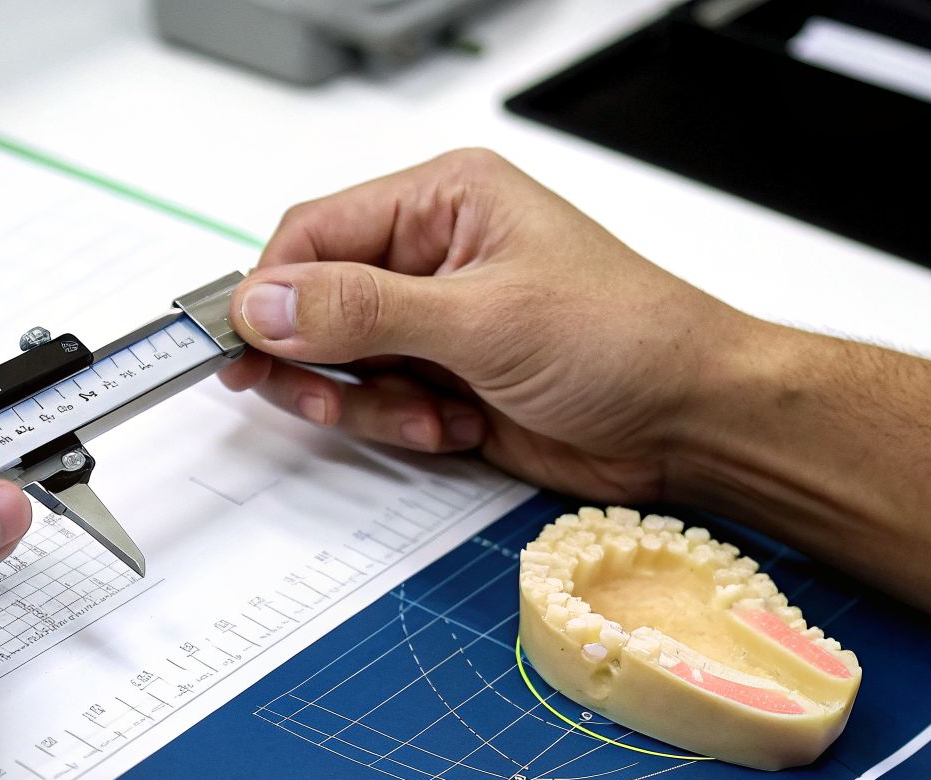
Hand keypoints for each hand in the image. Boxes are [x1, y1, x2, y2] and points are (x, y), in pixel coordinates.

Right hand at [220, 148, 757, 502]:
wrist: (690, 420)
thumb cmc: (625, 338)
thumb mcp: (483, 318)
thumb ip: (363, 311)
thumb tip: (266, 303)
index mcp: (442, 202)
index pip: (315, 235)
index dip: (268, 292)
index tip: (240, 344)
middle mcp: (433, 256)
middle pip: (315, 304)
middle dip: (316, 358)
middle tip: (317, 397)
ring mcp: (438, 323)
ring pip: (342, 364)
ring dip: (371, 403)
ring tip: (429, 413)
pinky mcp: (447, 380)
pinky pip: (381, 406)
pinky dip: (404, 426)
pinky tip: (458, 425)